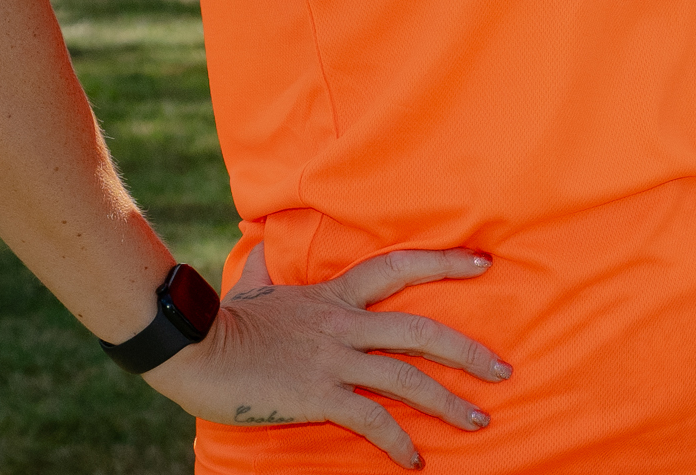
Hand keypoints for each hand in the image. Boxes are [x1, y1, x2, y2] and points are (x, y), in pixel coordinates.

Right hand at [143, 246, 507, 469]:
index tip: (484, 264)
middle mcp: (344, 324)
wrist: (192, 348)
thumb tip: (267, 242)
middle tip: (503, 370)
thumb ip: (271, 267)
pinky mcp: (317, 396)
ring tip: (478, 419)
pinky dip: (397, 441)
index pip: (399, 267)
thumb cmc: (223, 321)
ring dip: (447, 402)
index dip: (444, 263)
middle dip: (468, 352)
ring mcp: (333, 360)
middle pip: (421, 331)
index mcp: (335, 295)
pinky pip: (369, 420)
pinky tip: (415, 460)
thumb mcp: (255, 286)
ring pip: (406, 379)